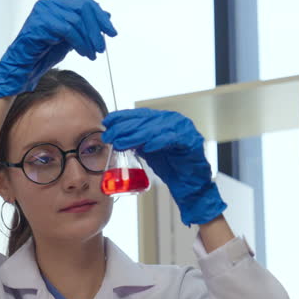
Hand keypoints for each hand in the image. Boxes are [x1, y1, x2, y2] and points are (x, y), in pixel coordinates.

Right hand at [0, 0, 116, 97]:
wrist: (24, 68)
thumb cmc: (44, 54)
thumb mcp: (71, 39)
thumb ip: (85, 27)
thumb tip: (107, 17)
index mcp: (57, 4)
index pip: (85, 3)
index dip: (101, 17)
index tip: (112, 33)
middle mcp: (49, 4)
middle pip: (83, 8)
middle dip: (97, 29)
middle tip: (102, 47)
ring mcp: (43, 12)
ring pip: (76, 20)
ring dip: (89, 39)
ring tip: (93, 54)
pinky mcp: (40, 23)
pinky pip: (67, 30)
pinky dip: (79, 42)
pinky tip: (84, 53)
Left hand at [102, 108, 226, 225]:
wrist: (189, 183)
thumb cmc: (170, 166)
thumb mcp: (147, 151)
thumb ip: (135, 141)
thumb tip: (115, 137)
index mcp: (162, 120)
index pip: (139, 114)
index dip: (122, 117)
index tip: (107, 122)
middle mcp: (172, 120)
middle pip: (145, 121)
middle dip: (124, 128)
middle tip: (110, 136)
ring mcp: (183, 129)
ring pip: (155, 129)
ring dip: (136, 136)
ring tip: (121, 143)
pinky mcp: (192, 140)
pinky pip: (173, 139)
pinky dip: (159, 142)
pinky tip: (148, 147)